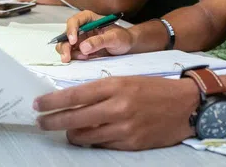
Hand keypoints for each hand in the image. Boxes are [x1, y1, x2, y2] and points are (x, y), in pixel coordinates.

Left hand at [35, 76, 198, 150]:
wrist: (186, 105)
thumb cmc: (155, 89)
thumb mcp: (127, 80)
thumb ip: (102, 91)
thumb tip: (75, 102)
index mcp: (116, 86)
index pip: (76, 95)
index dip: (54, 102)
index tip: (38, 105)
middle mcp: (118, 107)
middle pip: (75, 118)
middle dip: (53, 121)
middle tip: (40, 122)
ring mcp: (124, 128)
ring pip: (85, 136)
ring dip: (71, 134)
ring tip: (67, 131)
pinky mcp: (131, 144)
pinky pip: (102, 145)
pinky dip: (93, 141)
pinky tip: (90, 136)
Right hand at [55, 10, 133, 62]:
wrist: (127, 46)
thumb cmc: (122, 37)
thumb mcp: (114, 38)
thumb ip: (100, 41)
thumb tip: (83, 47)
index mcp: (89, 19)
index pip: (75, 21)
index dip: (71, 30)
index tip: (73, 41)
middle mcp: (82, 28)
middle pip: (66, 35)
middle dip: (65, 46)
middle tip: (67, 57)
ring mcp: (81, 39)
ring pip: (66, 45)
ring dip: (69, 53)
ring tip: (83, 58)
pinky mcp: (82, 50)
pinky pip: (73, 54)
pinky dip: (75, 58)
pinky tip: (85, 59)